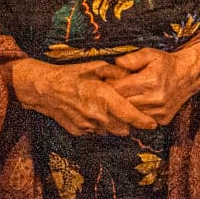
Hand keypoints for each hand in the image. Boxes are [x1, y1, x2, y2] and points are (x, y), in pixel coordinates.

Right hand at [7, 58, 158, 135]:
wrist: (45, 89)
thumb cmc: (72, 74)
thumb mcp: (96, 66)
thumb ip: (117, 72)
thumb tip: (133, 76)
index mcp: (103, 97)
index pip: (130, 114)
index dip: (143, 121)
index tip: (153, 124)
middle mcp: (97, 115)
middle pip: (123, 127)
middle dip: (129, 123)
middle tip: (131, 113)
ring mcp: (88, 126)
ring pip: (111, 131)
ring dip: (115, 125)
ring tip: (111, 111)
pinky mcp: (79, 131)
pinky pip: (96, 132)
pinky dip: (100, 125)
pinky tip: (94, 113)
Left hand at [106, 40, 199, 124]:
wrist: (188, 75)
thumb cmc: (166, 63)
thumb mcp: (150, 54)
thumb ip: (132, 58)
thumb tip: (115, 63)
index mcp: (150, 81)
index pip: (119, 89)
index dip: (110, 85)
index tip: (106, 81)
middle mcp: (155, 99)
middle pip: (123, 103)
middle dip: (115, 97)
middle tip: (111, 90)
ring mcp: (159, 112)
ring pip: (132, 114)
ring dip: (126, 107)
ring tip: (124, 97)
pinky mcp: (163, 120)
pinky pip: (143, 120)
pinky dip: (138, 114)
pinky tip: (137, 104)